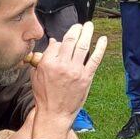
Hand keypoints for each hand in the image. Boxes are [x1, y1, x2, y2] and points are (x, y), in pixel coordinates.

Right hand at [29, 21, 106, 138]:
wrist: (55, 113)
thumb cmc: (44, 96)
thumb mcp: (37, 75)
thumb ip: (44, 58)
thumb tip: (53, 43)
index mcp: (48, 63)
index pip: (57, 43)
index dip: (61, 40)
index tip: (65, 38)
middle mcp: (62, 65)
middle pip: (71, 40)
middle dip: (76, 30)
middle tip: (80, 25)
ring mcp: (76, 71)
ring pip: (83, 46)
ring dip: (88, 33)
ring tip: (90, 26)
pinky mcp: (86, 77)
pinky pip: (95, 59)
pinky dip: (100, 48)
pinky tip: (102, 40)